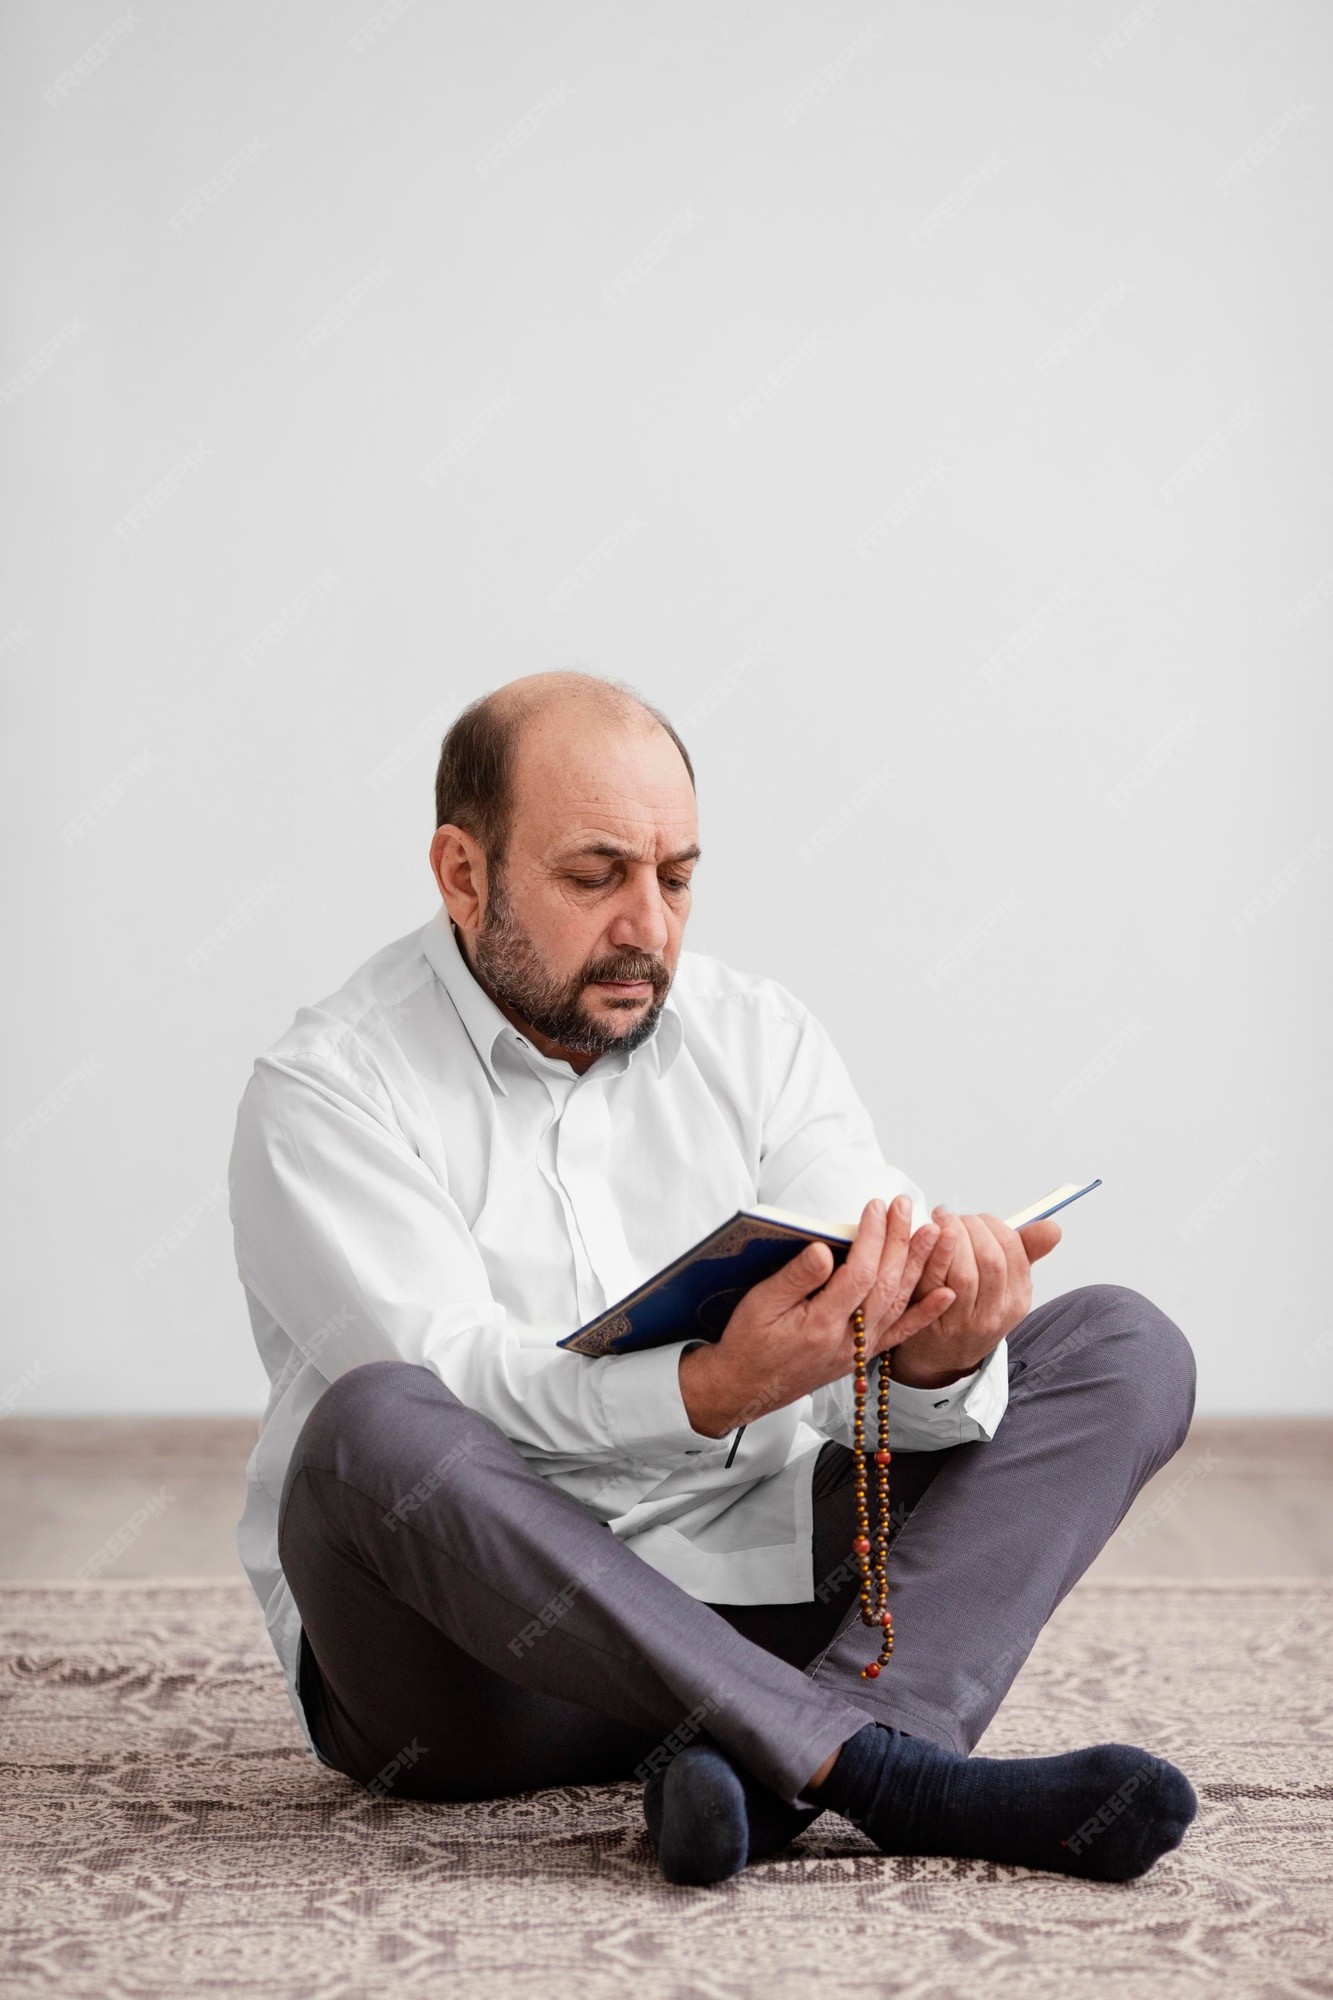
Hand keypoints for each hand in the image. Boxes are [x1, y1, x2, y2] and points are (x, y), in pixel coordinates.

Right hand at [679, 1195, 955, 1437]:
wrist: (746, 1387)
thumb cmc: (748, 1343)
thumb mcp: (759, 1304)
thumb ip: (795, 1277)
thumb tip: (824, 1249)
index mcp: (819, 1325)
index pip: (858, 1274)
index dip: (871, 1238)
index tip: (875, 1206)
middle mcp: (846, 1341)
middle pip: (885, 1285)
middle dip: (899, 1241)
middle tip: (906, 1205)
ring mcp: (858, 1350)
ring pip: (899, 1304)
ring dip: (919, 1266)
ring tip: (934, 1232)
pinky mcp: (862, 1355)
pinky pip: (902, 1334)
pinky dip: (926, 1313)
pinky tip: (946, 1293)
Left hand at [889, 1210, 1061, 1388]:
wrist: (942, 1355)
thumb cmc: (974, 1310)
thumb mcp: (1006, 1285)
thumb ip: (1026, 1251)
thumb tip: (1052, 1228)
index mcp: (1018, 1300)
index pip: (1014, 1250)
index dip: (993, 1225)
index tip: (976, 1217)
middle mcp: (995, 1314)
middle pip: (991, 1259)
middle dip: (971, 1227)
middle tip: (953, 1215)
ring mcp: (965, 1322)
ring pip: (965, 1272)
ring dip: (952, 1236)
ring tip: (940, 1220)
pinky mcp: (933, 1322)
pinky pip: (936, 1282)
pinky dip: (934, 1254)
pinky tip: (928, 1236)